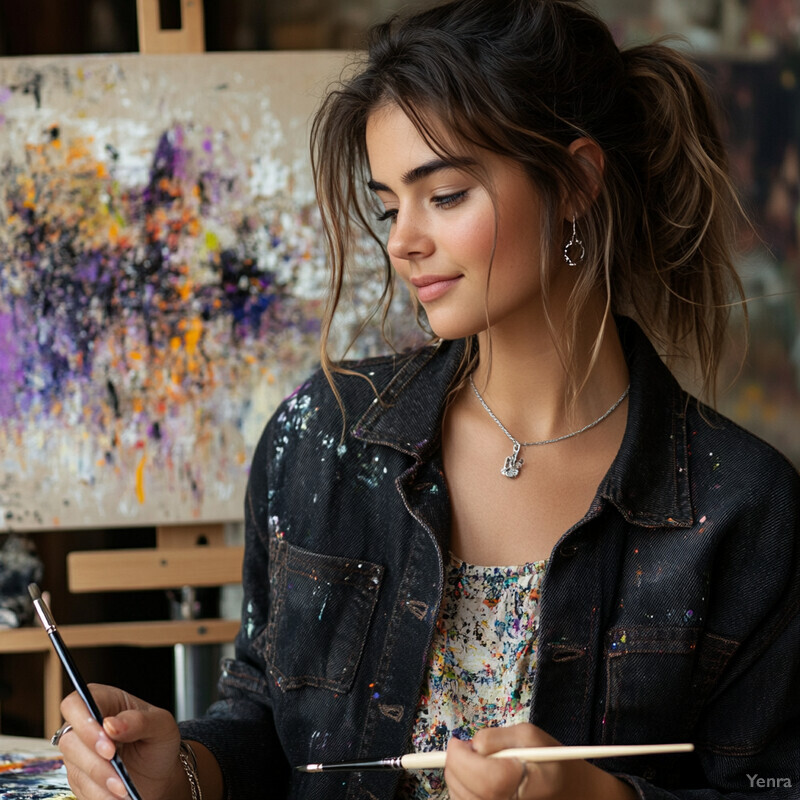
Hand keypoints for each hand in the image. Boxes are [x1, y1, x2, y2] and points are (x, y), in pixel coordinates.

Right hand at [58, 683, 183, 799]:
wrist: (159, 771)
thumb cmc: (158, 741)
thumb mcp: (161, 725)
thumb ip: (139, 720)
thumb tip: (111, 723)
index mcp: (105, 701)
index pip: (76, 704)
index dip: (85, 724)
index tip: (108, 747)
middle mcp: (86, 726)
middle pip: (70, 740)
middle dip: (95, 762)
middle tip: (118, 775)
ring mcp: (79, 753)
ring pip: (74, 767)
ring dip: (99, 782)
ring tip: (124, 790)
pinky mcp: (79, 777)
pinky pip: (80, 789)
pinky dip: (99, 795)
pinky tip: (118, 797)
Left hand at [444, 724, 636, 799]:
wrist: (572, 794)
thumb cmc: (551, 761)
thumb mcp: (529, 736)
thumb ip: (497, 739)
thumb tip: (471, 746)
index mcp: (529, 786)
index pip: (487, 779)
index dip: (463, 759)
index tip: (457, 743)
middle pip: (469, 794)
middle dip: (456, 766)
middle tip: (460, 750)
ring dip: (457, 780)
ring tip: (471, 764)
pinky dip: (463, 793)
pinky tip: (474, 781)